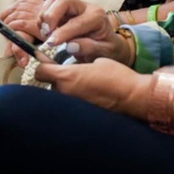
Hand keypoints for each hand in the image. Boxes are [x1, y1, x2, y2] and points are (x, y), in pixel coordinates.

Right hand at [1, 0, 129, 66]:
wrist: (107, 44)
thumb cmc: (106, 49)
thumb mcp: (104, 53)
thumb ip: (90, 48)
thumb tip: (70, 46)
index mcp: (98, 17)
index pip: (77, 21)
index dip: (62, 32)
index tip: (50, 43)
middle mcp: (85, 7)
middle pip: (63, 0)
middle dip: (51, 17)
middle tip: (47, 35)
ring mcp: (74, 5)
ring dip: (45, 15)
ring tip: (46, 33)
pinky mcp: (63, 8)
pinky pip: (48, 4)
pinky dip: (43, 17)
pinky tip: (46, 31)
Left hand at [34, 57, 152, 119]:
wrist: (132, 96)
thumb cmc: (117, 76)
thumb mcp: (96, 61)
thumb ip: (78, 63)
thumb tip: (73, 67)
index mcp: (67, 76)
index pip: (40, 71)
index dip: (42, 64)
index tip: (47, 61)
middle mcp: (65, 93)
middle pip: (49, 83)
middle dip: (57, 78)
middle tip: (71, 73)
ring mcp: (71, 105)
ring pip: (60, 94)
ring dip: (66, 89)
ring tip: (82, 84)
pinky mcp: (79, 113)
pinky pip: (70, 103)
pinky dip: (75, 98)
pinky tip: (88, 93)